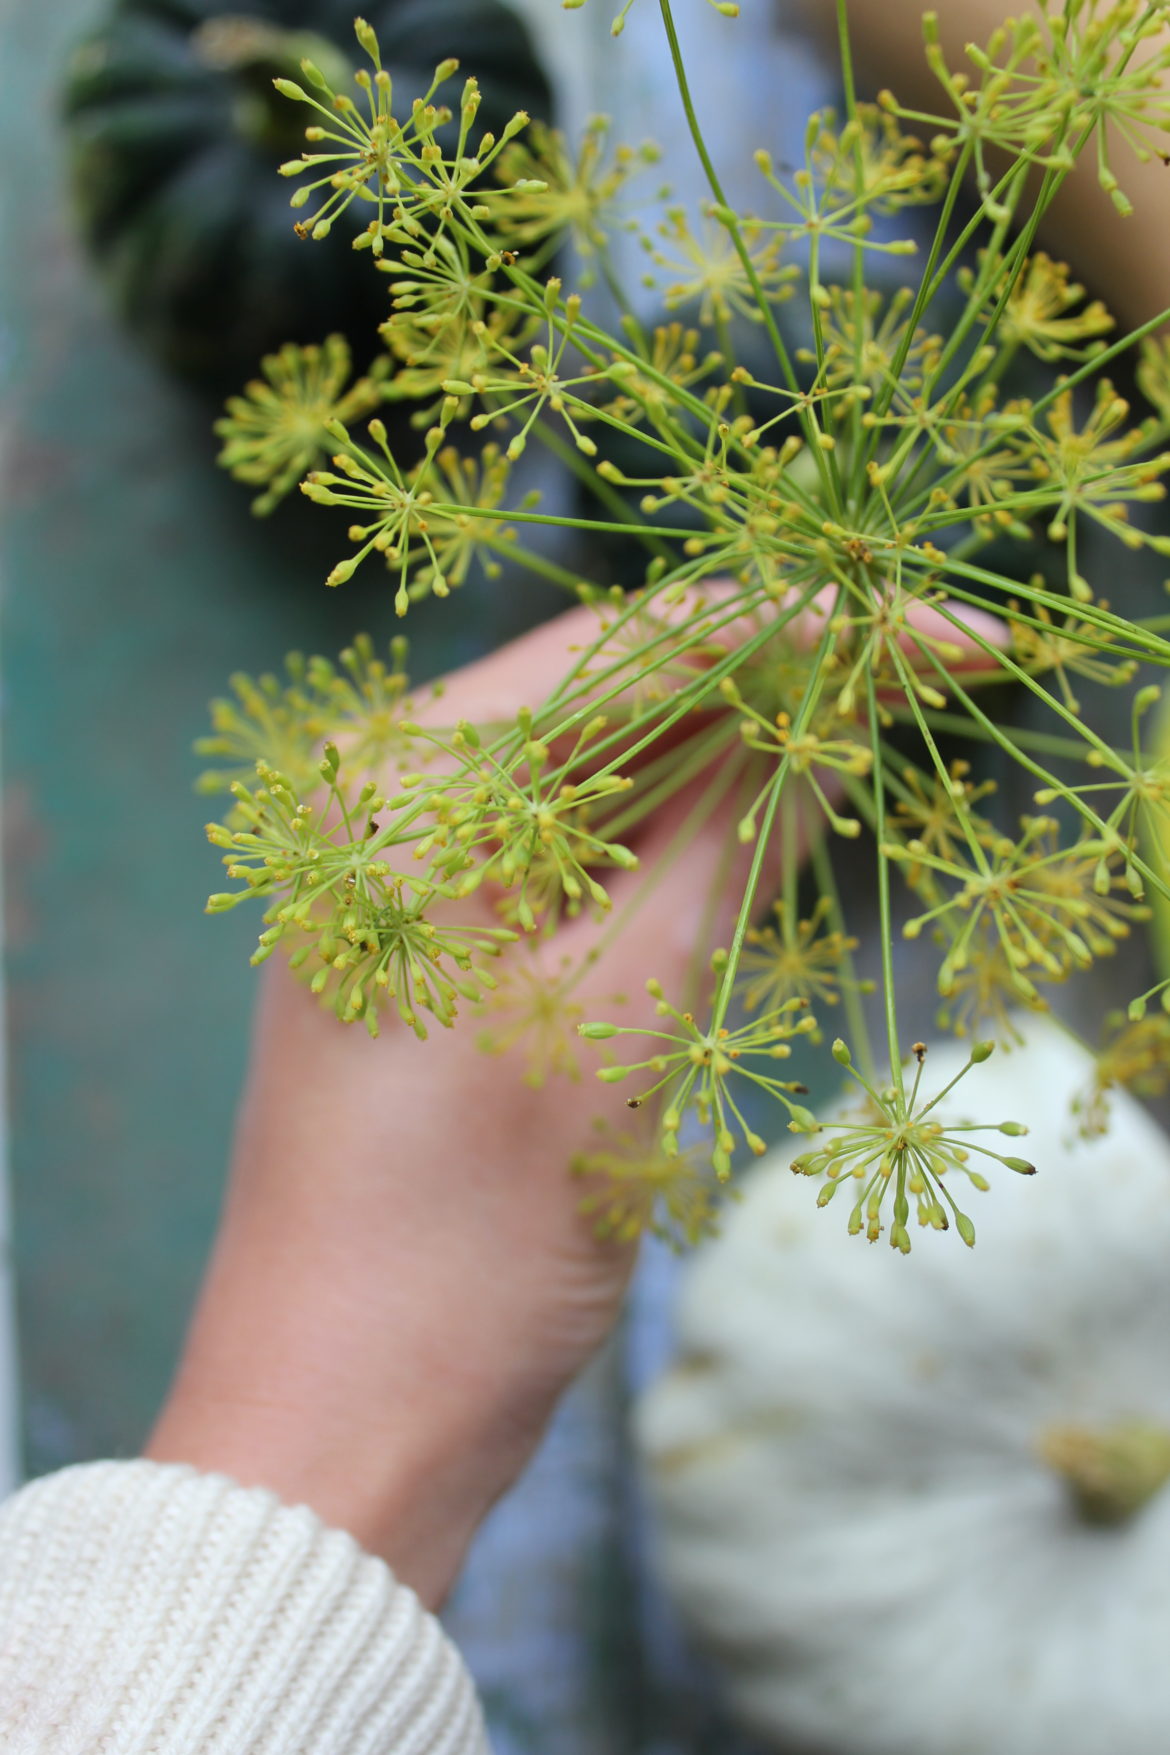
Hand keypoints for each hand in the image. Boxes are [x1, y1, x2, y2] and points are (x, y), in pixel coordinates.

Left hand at [146, 593, 999, 1604]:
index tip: (954, 634)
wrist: (341, 1418)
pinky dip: (674, 836)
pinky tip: (773, 820)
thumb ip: (733, 840)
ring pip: (602, 774)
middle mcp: (383, 800)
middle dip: (779, 684)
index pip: (635, 651)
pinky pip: (572, 851)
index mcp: (402, 788)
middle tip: (938, 672)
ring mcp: (400, 874)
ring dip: (738, 758)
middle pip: (617, 696)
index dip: (808, 629)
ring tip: (879, 737)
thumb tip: (836, 712)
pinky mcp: (432, 943)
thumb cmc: (467, 1237)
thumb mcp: (628, 1019)